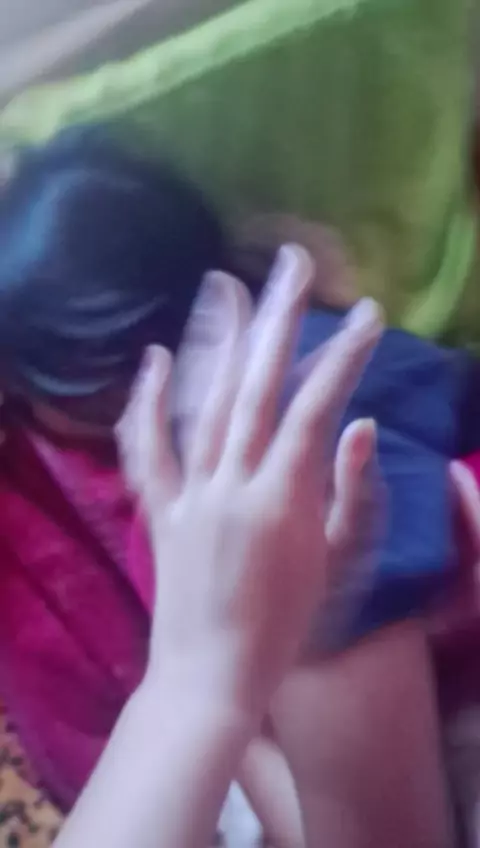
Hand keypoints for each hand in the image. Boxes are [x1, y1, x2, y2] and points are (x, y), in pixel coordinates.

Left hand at [117, 245, 382, 721]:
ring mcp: (189, 492)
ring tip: (228, 285)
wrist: (213, 672)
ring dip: (218, 340)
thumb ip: (348, 489)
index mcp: (283, 499)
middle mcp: (232, 483)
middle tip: (293, 265)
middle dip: (280, 320)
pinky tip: (155, 357)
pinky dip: (147, 401)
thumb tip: (357, 423)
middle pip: (258, 386)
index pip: (316, 409)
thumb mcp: (333, 560)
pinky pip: (146, 448)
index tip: (368, 315)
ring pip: (204, 402)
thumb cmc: (286, 623)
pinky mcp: (158, 507)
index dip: (344, 358)